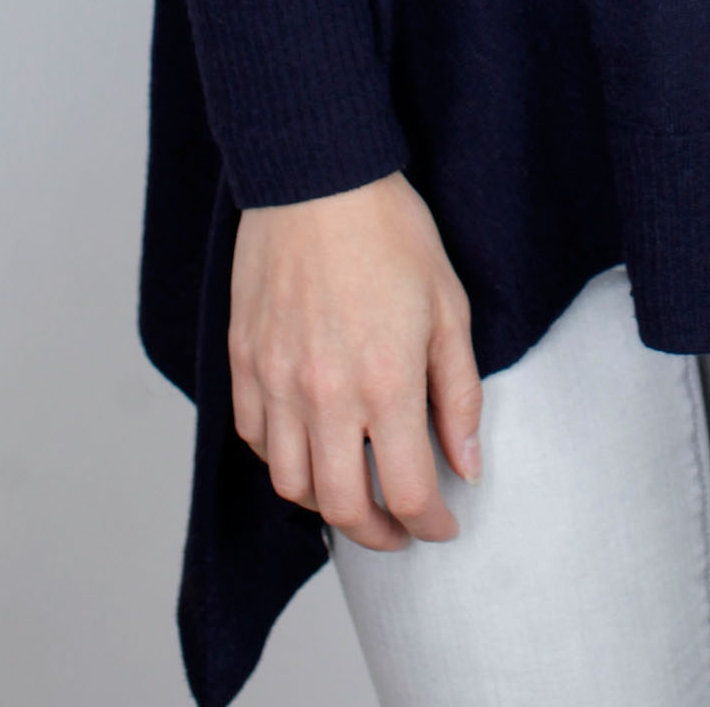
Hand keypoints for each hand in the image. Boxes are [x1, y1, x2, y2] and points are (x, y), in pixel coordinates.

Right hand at [228, 170, 482, 548]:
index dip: (432, 524)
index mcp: (385, 381)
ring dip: (326, 503)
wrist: (317, 176)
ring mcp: (275, 380)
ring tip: (355, 490)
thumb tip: (467, 464)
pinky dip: (282, 457)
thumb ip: (459, 394)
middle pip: (341, 508)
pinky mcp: (243, 361)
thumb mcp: (450, 306)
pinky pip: (253, 438)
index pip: (408, 491)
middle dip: (377, 534)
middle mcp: (324, 393)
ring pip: (290, 483)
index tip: (444, 524)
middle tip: (400, 528)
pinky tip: (310, 443)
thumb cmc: (391, 232)